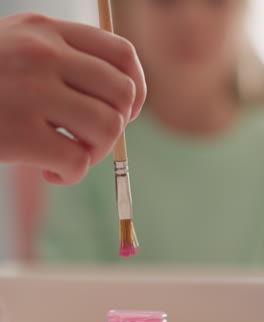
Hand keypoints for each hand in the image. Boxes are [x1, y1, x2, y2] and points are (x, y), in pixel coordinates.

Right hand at [0, 13, 145, 183]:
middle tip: (90, 140)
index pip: (122, 54)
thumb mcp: (20, 51)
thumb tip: (122, 102)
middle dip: (117, 127)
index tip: (127, 113)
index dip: (137, 89)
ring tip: (72, 157)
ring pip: (107, 129)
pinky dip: (71, 176)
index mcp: (47, 32)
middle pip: (122, 95)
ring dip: (96, 154)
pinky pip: (78, 162)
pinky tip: (49, 173)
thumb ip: (67, 63)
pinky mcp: (19, 133)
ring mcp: (31, 93)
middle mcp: (43, 56)